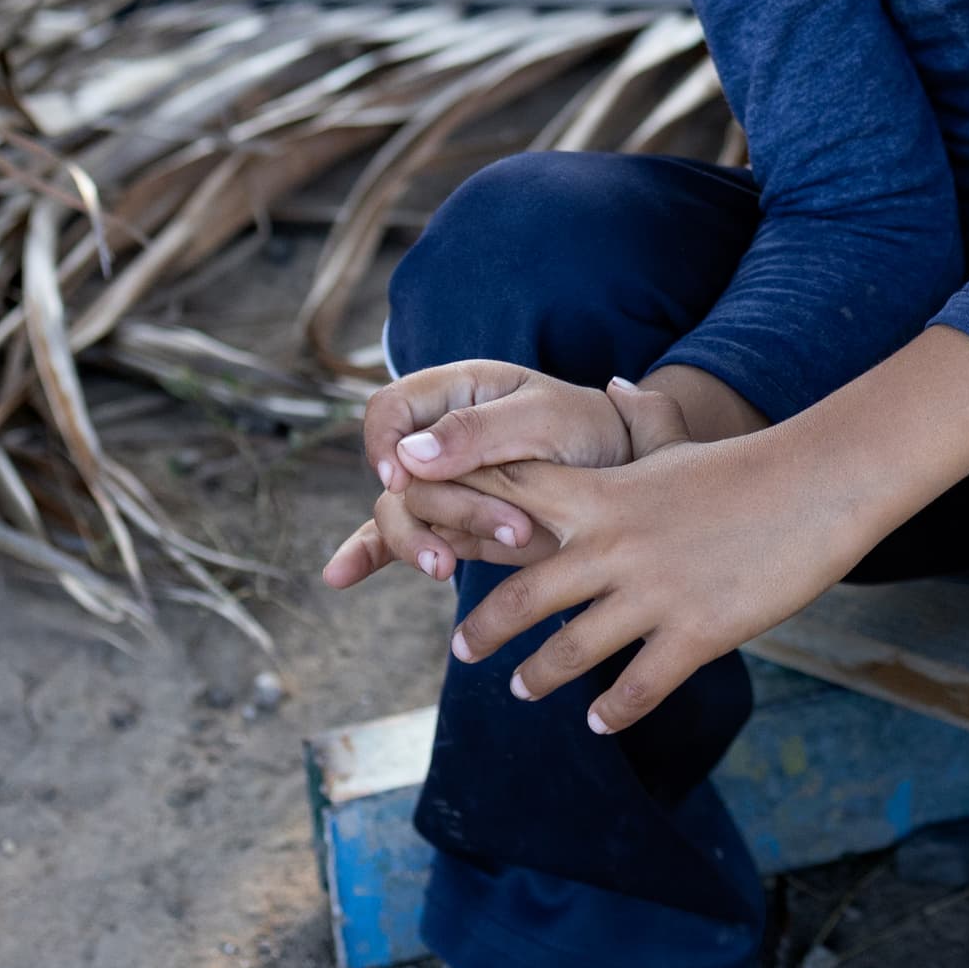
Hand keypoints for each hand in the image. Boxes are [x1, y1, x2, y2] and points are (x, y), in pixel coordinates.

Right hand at [319, 361, 694, 590]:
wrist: (627, 477)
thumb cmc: (592, 431)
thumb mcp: (546, 419)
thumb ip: (479, 430)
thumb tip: (408, 455)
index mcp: (459, 390)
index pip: (390, 409)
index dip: (385, 442)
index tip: (404, 476)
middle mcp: (441, 436)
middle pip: (400, 475)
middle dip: (447, 507)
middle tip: (514, 532)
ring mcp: (443, 482)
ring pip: (400, 514)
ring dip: (423, 544)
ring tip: (452, 571)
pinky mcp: (450, 524)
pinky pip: (397, 537)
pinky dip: (370, 555)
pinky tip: (341, 577)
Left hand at [448, 324, 968, 727]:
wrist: (817, 486)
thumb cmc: (747, 468)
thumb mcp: (679, 446)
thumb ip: (640, 425)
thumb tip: (618, 386)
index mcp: (603, 498)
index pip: (510, 504)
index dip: (460, 517)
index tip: (422, 533)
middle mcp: (615, 546)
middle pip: (523, 595)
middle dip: (485, 628)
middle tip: (462, 649)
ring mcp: (653, 593)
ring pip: (571, 649)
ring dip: (539, 675)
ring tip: (522, 689)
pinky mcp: (695, 632)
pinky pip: (638, 685)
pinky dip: (614, 709)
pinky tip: (600, 722)